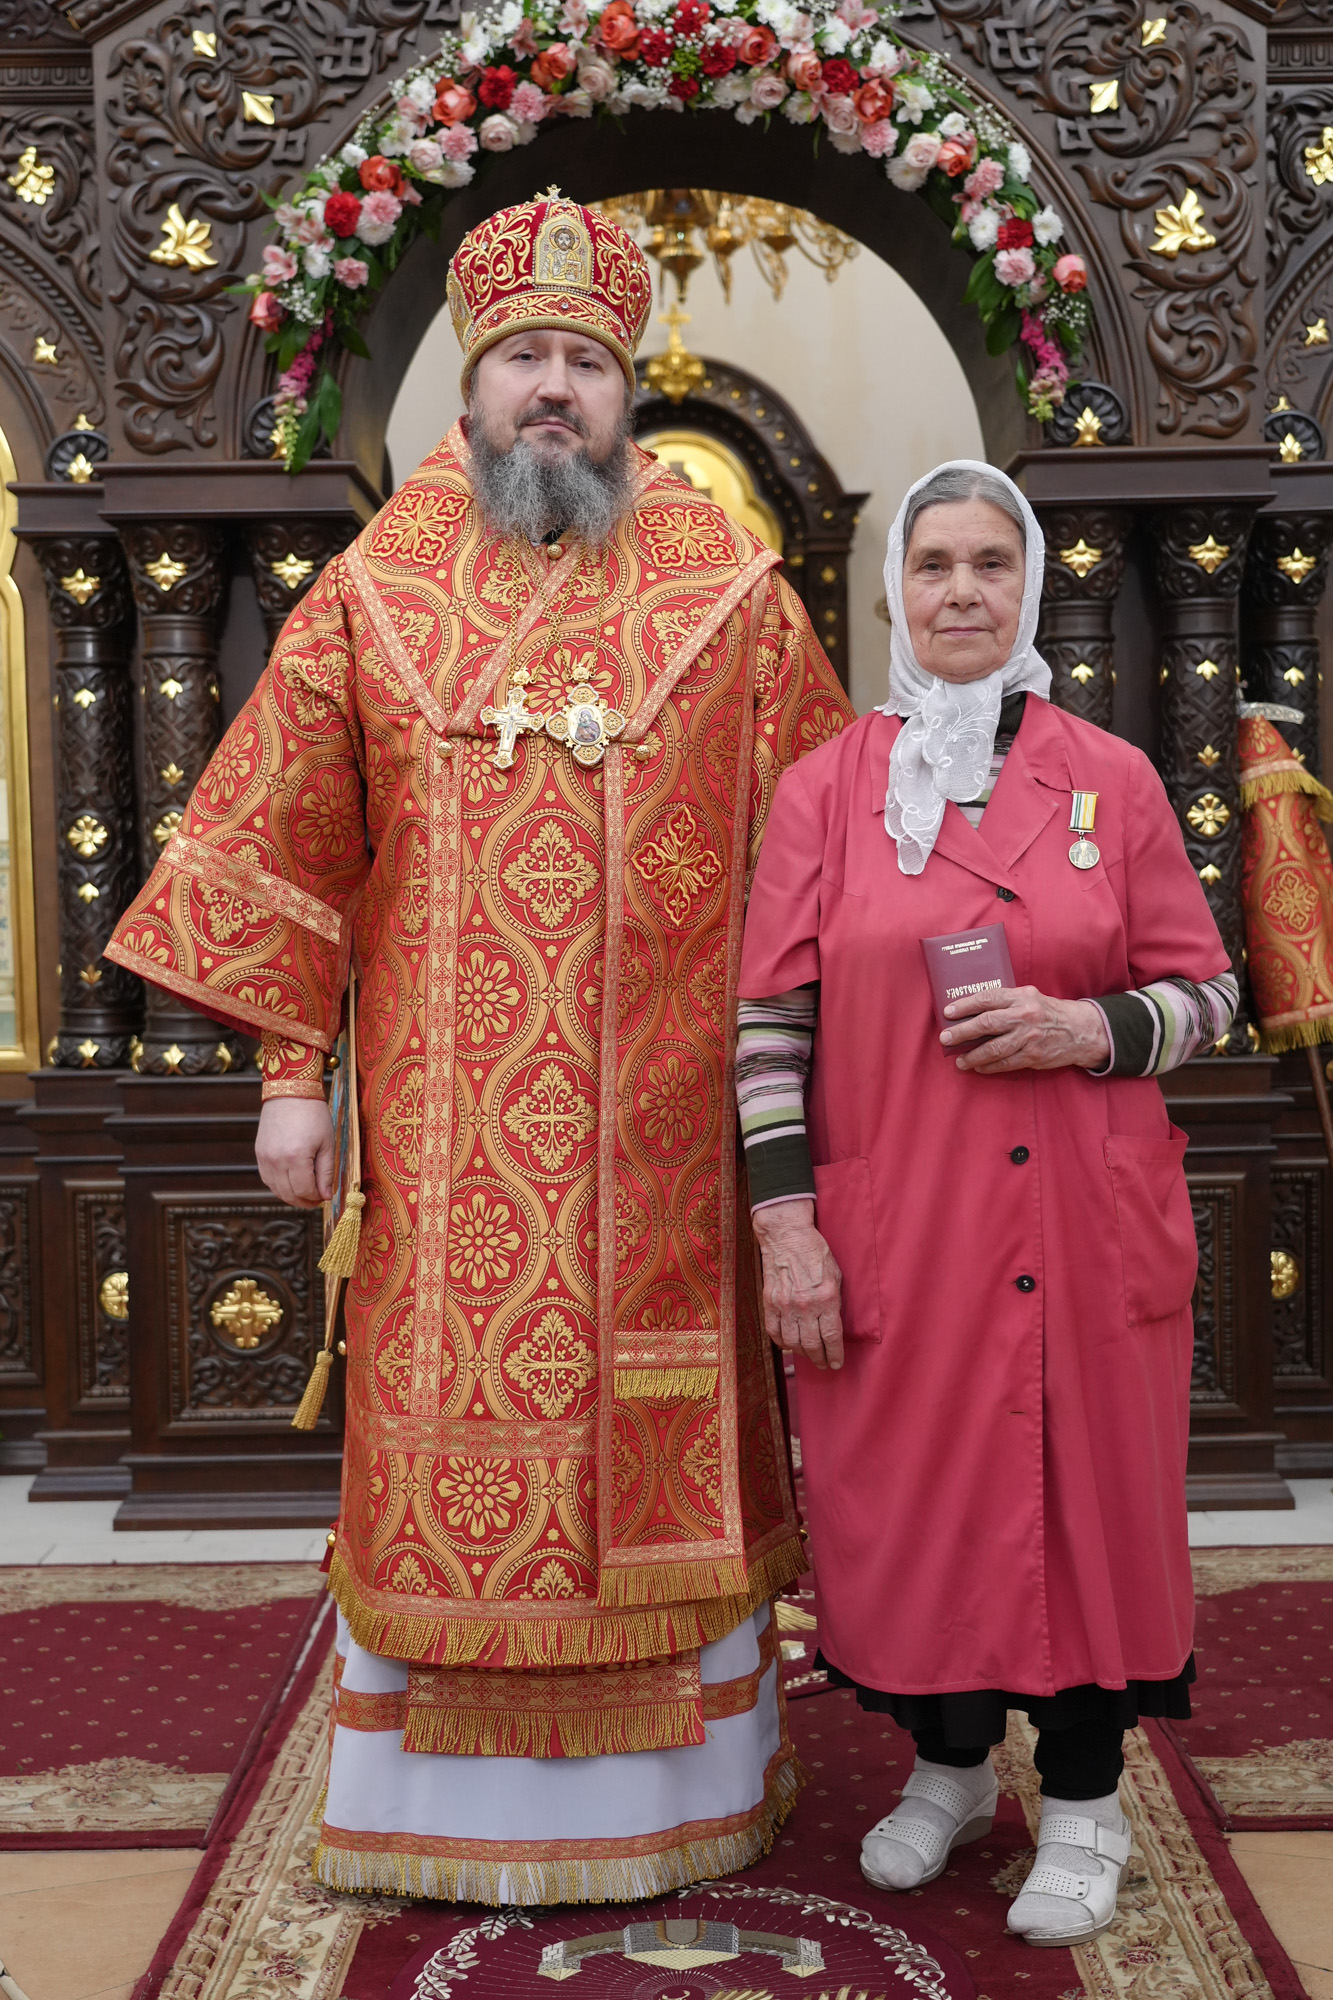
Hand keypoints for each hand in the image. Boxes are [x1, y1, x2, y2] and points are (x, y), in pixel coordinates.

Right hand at [256, 1096, 334, 1207]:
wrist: (290, 1092)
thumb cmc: (313, 1115)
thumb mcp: (327, 1143)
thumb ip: (326, 1172)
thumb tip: (325, 1196)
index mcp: (296, 1158)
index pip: (305, 1191)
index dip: (316, 1198)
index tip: (325, 1196)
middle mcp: (276, 1161)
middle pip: (289, 1194)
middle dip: (304, 1201)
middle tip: (316, 1199)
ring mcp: (264, 1158)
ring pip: (276, 1190)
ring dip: (291, 1196)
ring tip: (305, 1193)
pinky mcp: (259, 1153)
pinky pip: (267, 1179)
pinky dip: (279, 1186)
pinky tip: (291, 1183)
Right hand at [752, 1199, 843, 1371]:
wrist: (787, 1236)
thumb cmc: (815, 1252)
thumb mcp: (835, 1276)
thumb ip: (834, 1301)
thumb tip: (833, 1325)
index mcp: (825, 1298)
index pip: (832, 1337)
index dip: (835, 1355)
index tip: (837, 1363)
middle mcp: (805, 1305)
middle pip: (812, 1344)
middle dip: (820, 1359)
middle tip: (824, 1365)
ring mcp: (785, 1305)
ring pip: (793, 1342)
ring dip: (802, 1354)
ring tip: (808, 1357)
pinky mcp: (770, 1302)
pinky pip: (774, 1331)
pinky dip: (781, 1342)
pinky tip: (789, 1344)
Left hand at [941, 986, 1110, 1073]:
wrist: (1080, 1030)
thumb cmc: (1048, 1012)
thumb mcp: (1029, 997)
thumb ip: (1005, 1001)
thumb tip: (972, 1011)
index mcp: (1021, 997)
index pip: (987, 998)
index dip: (965, 1006)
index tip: (948, 1012)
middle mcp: (1024, 1016)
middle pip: (986, 1024)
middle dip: (962, 1032)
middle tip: (946, 1038)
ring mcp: (1028, 1037)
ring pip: (994, 1049)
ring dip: (973, 1055)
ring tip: (960, 1060)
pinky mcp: (1033, 1055)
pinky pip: (1005, 1063)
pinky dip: (989, 1066)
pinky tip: (978, 1067)